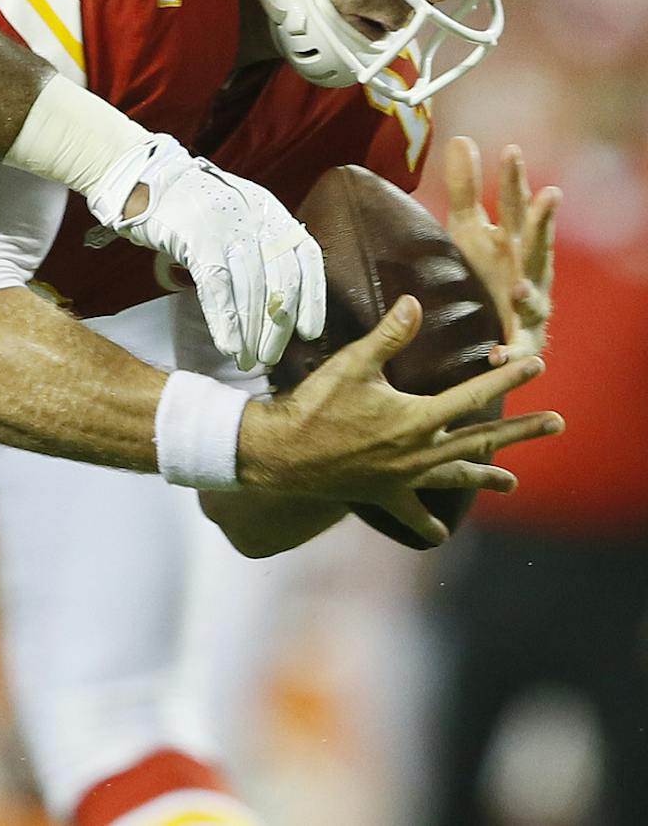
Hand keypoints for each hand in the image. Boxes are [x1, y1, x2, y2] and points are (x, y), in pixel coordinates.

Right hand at [92, 134, 323, 370]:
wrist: (144, 178)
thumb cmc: (189, 205)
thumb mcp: (235, 213)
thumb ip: (258, 243)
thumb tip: (274, 297)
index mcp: (270, 210)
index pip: (306, 258)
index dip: (313, 298)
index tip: (309, 332)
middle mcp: (256, 217)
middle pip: (280, 281)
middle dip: (277, 326)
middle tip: (270, 357)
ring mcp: (227, 227)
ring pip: (250, 289)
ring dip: (251, 332)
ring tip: (248, 359)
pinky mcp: (197, 239)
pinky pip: (218, 288)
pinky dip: (226, 322)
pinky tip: (229, 345)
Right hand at [236, 295, 562, 544]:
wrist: (282, 455)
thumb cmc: (316, 406)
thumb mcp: (352, 364)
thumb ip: (387, 335)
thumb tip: (415, 303)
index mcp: (417, 419)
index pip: (474, 395)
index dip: (507, 378)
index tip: (538, 365)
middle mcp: (420, 452)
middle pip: (481, 440)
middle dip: (521, 431)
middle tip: (557, 424)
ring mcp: (404, 477)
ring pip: (456, 477)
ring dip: (487, 477)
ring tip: (514, 482)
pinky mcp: (383, 494)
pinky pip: (412, 513)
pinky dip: (427, 525)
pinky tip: (440, 536)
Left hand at [442, 137, 557, 360]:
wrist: (490, 328)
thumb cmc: (485, 271)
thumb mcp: (469, 228)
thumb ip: (465, 188)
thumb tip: (463, 138)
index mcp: (515, 240)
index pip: (516, 205)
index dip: (515, 178)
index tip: (510, 149)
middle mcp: (528, 270)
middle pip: (536, 243)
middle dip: (542, 222)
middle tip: (550, 195)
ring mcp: (529, 307)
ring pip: (534, 298)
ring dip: (528, 294)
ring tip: (517, 288)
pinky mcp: (520, 341)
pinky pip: (517, 348)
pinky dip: (509, 352)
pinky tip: (497, 354)